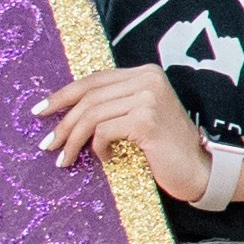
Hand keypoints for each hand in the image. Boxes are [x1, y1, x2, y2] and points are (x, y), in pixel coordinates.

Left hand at [38, 63, 216, 203]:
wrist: (202, 169)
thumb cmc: (168, 149)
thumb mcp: (139, 118)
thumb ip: (114, 106)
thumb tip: (67, 113)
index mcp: (145, 73)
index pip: (94, 80)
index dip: (63, 95)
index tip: (41, 111)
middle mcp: (147, 79)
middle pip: (89, 97)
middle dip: (62, 122)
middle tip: (47, 144)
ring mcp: (148, 98)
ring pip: (92, 115)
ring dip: (72, 140)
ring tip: (64, 158)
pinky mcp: (146, 120)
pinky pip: (104, 132)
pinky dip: (98, 148)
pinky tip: (107, 159)